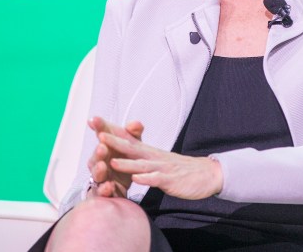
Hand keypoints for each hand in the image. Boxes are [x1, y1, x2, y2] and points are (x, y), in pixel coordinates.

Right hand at [86, 117, 144, 197]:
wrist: (128, 181)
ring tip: (102, 167)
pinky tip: (108, 187)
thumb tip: (136, 124)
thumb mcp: (133, 144)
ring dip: (98, 170)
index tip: (95, 120)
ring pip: (96, 174)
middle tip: (102, 147)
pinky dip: (104, 189)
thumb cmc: (126, 158)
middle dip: (98, 151)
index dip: (98, 127)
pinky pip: (101, 191)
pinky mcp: (104, 191)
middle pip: (96, 156)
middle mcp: (100, 161)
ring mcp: (101, 177)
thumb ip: (134, 134)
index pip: (102, 134)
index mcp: (106, 146)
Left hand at [103, 133, 223, 199]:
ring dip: (127, 163)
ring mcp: (162, 168)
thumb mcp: (158, 161)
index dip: (112, 132)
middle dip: (114, 142)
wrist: (206, 174)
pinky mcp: (171, 180)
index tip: (95, 123)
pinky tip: (137, 180)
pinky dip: (147, 179)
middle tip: (98, 134)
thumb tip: (123, 152)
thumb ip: (141, 158)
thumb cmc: (180, 169)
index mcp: (149, 152)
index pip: (128, 139)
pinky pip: (157, 179)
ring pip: (142, 164)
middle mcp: (154, 157)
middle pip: (131, 148)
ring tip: (112, 160)